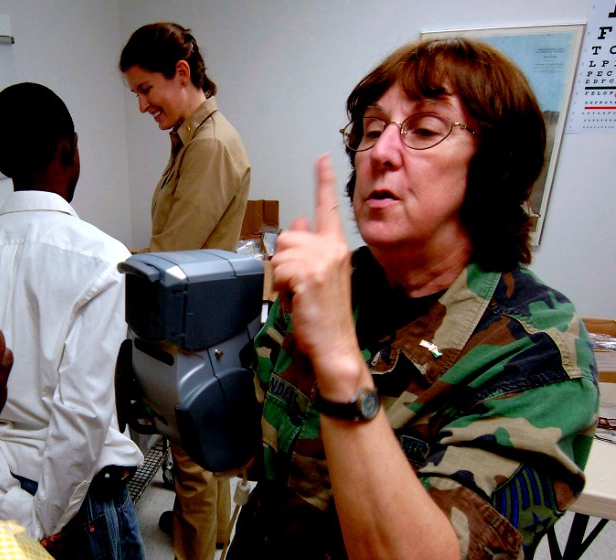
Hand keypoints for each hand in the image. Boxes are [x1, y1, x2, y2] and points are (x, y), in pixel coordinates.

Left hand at [270, 156, 364, 398]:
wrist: (335, 344)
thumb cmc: (325, 314)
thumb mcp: (318, 276)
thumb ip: (308, 248)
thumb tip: (298, 221)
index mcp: (337, 246)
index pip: (327, 208)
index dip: (323, 182)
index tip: (320, 158)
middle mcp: (333, 248)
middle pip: (287, 237)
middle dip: (284, 263)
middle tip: (299, 288)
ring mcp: (322, 260)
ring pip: (279, 255)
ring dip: (282, 279)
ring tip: (299, 296)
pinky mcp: (309, 274)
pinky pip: (278, 271)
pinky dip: (281, 289)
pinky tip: (297, 301)